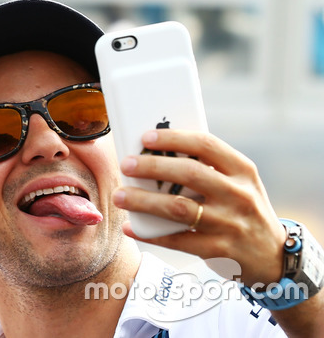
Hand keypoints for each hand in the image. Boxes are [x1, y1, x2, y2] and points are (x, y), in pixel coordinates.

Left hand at [112, 128, 285, 286]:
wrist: (273, 256)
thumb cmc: (242, 209)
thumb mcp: (238, 183)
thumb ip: (207, 168)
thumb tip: (154, 152)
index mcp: (242, 171)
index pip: (206, 145)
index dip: (173, 139)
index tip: (145, 137)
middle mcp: (239, 195)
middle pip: (189, 174)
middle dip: (152, 167)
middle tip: (126, 164)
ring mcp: (230, 224)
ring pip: (179, 209)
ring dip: (144, 201)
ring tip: (119, 196)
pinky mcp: (220, 250)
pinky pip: (177, 240)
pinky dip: (150, 234)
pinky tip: (130, 227)